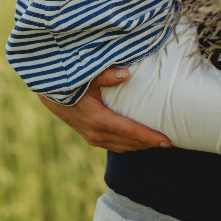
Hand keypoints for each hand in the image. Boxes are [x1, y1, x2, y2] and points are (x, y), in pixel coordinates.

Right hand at [37, 66, 171, 152]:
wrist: (49, 95)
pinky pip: (115, 145)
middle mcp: (96, 134)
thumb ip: (106, 75)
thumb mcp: (86, 76)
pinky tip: (140, 140)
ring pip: (123, 147)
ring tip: (160, 142)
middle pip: (130, 143)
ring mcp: (93, 138)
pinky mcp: (91, 137)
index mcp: (98, 120)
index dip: (150, 137)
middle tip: (171, 141)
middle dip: (151, 143)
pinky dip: (130, 144)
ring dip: (141, 145)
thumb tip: (127, 73)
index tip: (168, 141)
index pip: (130, 131)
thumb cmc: (70, 83)